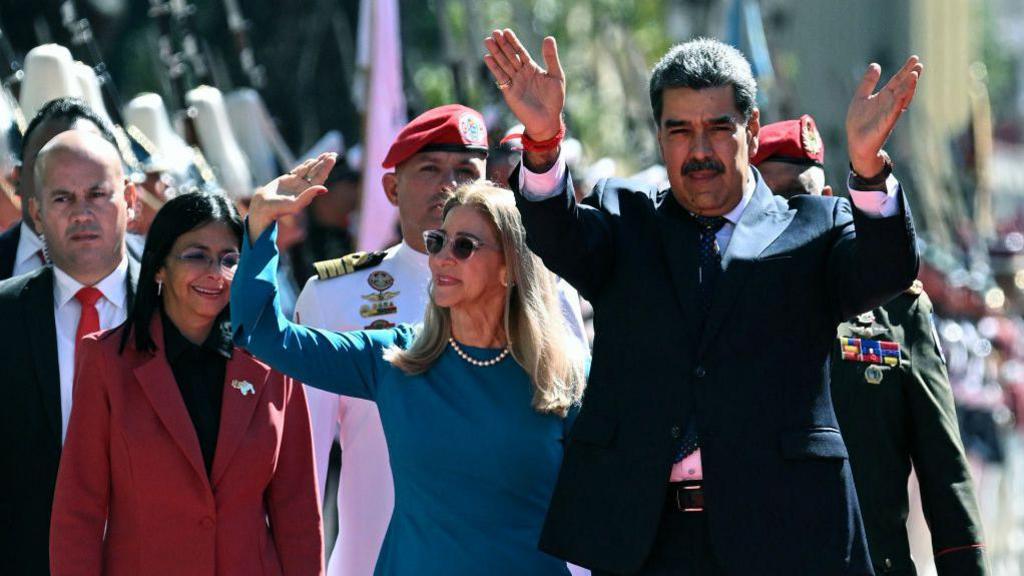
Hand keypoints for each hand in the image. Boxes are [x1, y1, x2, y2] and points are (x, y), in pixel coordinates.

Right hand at [247, 153, 335, 241]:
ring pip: (309, 170)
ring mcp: (297, 183)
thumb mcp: (295, 204)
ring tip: (326, 154)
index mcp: (308, 193)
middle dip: (324, 163)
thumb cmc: (279, 208)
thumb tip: (324, 189)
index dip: (326, 168)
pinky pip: (299, 170)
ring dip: (317, 162)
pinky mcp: (288, 179)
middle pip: (317, 172)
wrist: (263, 206)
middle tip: (333, 153)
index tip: (332, 158)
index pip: (320, 178)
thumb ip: (309, 196)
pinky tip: (313, 160)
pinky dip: (306, 164)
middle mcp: (304, 188)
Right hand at [483, 29, 564, 140]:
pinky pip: (501, 78)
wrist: (548, 119)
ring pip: (503, 64)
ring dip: (496, 53)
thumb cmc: (554, 99)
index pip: (520, 52)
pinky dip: (494, 68)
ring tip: (488, 41)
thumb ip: (551, 57)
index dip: (513, 42)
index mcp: (532, 69)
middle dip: (502, 44)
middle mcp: (521, 74)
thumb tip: (549, 37)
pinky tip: (488, 58)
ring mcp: (514, 82)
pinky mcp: (509, 92)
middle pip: (510, 56)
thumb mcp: (556, 75)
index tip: (506, 31)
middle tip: (494, 32)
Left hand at [846, 56, 923, 176]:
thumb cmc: (859, 122)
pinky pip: (894, 111)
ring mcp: (889, 113)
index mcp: (884, 96)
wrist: (856, 142)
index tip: (915, 58)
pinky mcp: (886, 123)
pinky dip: (899, 103)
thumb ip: (868, 82)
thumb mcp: (861, 97)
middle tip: (919, 64)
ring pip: (902, 98)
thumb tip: (876, 64)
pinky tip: (903, 94)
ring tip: (914, 75)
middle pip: (903, 87)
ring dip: (909, 87)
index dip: (905, 70)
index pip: (898, 80)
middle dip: (911, 76)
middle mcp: (890, 103)